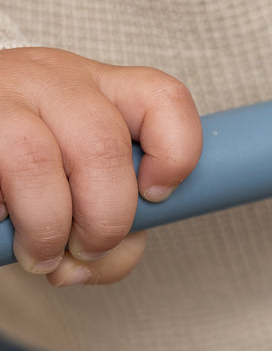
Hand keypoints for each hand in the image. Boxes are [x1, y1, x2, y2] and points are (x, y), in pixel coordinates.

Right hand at [0, 47, 201, 284]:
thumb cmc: (32, 168)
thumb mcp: (84, 188)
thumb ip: (110, 234)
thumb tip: (77, 269)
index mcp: (106, 92)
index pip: (164, 99)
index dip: (175, 155)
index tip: (156, 197)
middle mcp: (57, 81)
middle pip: (102, 146)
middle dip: (105, 219)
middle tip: (87, 249)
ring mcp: (4, 92)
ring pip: (36, 159)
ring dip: (47, 225)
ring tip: (39, 253)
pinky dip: (1, 211)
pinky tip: (2, 217)